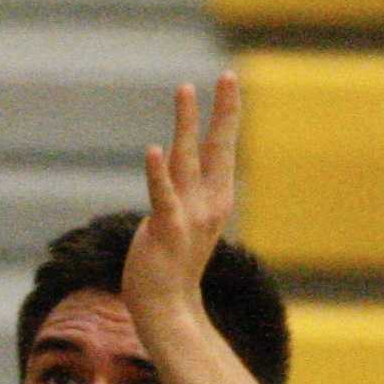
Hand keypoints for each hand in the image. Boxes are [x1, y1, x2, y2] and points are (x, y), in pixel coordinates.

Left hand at [124, 76, 242, 333]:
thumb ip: (181, 190)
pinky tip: (154, 149)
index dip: (226, 114)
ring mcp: (190, 215)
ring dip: (186, 123)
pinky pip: (163, 196)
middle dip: (223, 110)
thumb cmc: (173, 265)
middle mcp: (209, 203)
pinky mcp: (166, 229)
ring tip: (185, 90)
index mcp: (216, 199)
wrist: (167, 308)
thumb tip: (170, 163)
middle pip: (217, 147)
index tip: (229, 80)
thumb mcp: (185, 220)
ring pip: (187, 159)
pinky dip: (157, 173)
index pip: (222, 149)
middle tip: (228, 76)